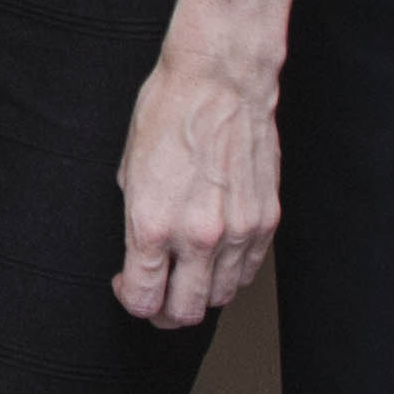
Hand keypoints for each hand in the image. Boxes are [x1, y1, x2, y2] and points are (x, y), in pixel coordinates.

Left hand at [112, 24, 284, 326]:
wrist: (221, 80)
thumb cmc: (169, 112)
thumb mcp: (129, 170)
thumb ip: (137, 222)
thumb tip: (141, 254)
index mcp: (154, 224)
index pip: (143, 300)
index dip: (130, 300)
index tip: (127, 285)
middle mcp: (199, 236)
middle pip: (185, 312)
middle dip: (164, 312)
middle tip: (157, 294)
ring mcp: (238, 231)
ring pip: (221, 297)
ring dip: (200, 294)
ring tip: (186, 273)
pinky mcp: (266, 220)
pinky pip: (248, 271)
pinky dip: (230, 273)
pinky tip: (214, 255)